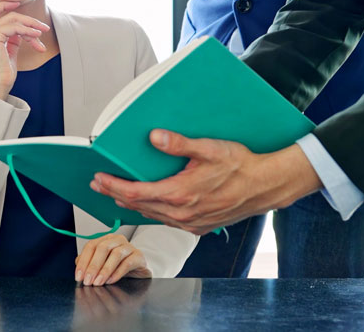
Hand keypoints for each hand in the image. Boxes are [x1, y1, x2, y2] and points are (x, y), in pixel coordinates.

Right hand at [0, 1, 49, 100]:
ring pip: (13, 18)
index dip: (3, 4)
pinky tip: (37, 36)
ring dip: (31, 25)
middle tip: (42, 26)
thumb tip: (23, 32)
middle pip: (4, 12)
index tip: (17, 3)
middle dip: (25, 17)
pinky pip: (15, 27)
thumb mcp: (9, 52)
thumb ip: (13, 40)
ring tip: (42, 33)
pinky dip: (28, 30)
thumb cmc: (3, 73)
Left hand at [75, 233, 150, 285]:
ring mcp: (129, 247)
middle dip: (93, 266)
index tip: (78, 276)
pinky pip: (127, 263)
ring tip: (98, 282)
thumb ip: (90, 263)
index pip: (91, 246)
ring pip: (115, 254)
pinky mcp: (138, 256)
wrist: (140, 271)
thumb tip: (79, 267)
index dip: (83, 261)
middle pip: (102, 248)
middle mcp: (117, 240)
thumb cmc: (119, 266)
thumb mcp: (102, 264)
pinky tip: (111, 281)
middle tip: (87, 280)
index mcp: (106, 239)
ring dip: (104, 270)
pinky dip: (117, 272)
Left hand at [90, 130, 321, 233]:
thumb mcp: (208, 148)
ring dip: (132, 204)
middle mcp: (181, 214)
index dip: (113, 186)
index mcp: (179, 195)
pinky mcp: (199, 226)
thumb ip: (179, 144)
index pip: (135, 193)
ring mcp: (190, 223)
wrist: (265, 186)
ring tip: (116, 194)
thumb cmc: (239, 165)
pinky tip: (148, 204)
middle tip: (98, 185)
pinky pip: (167, 221)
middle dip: (116, 194)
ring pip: (152, 215)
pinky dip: (152, 211)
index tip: (98, 179)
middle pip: (139, 205)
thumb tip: (153, 137)